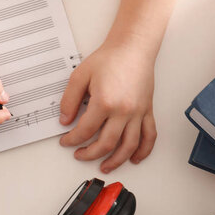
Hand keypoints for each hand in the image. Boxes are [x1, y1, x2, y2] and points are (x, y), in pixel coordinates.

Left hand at [59, 34, 157, 172]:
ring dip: (117, 160)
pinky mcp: (147, 111)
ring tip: (105, 166)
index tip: (66, 141)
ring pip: (129, 145)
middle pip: (107, 143)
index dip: (73, 139)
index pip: (85, 130)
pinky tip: (134, 158)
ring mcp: (138, 112)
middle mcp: (124, 111)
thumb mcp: (80, 76)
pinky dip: (144, 150)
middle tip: (80, 155)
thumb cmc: (109, 59)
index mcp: (105, 102)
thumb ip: (69, 100)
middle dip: (90, 154)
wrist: (132, 48)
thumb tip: (65, 120)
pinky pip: (149, 135)